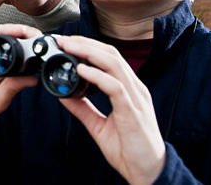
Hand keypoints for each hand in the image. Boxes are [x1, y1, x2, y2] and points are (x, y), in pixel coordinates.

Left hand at [55, 35, 165, 184]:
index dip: (89, 47)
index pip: (109, 58)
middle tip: (63, 40)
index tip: (67, 43)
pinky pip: (114, 87)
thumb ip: (83, 108)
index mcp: (128, 90)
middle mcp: (134, 89)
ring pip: (113, 64)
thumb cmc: (129, 149)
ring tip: (70, 47)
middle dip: (86, 43)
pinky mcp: (133, 111)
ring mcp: (136, 98)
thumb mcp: (99, 125)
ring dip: (89, 52)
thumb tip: (63, 94)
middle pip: (111, 54)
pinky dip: (97, 76)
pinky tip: (81, 70)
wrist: (148, 172)